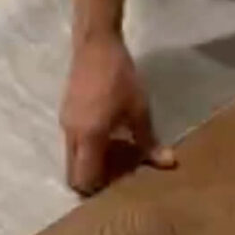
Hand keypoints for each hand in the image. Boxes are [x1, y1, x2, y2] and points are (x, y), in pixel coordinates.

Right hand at [61, 33, 174, 194]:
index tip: (119, 185)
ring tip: (118, 153)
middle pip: (74, 173)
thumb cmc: (120, 78)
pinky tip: (109, 134)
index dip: (99, 189)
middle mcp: (71, 135)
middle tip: (118, 174)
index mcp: (88, 137)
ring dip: (91, 162)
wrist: (96, 45)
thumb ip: (149, 141)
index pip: (84, 179)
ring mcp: (65, 123)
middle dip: (94, 179)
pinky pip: (74, 142)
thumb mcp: (139, 110)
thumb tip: (168, 163)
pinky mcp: (66, 113)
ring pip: (73, 157)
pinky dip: (88, 147)